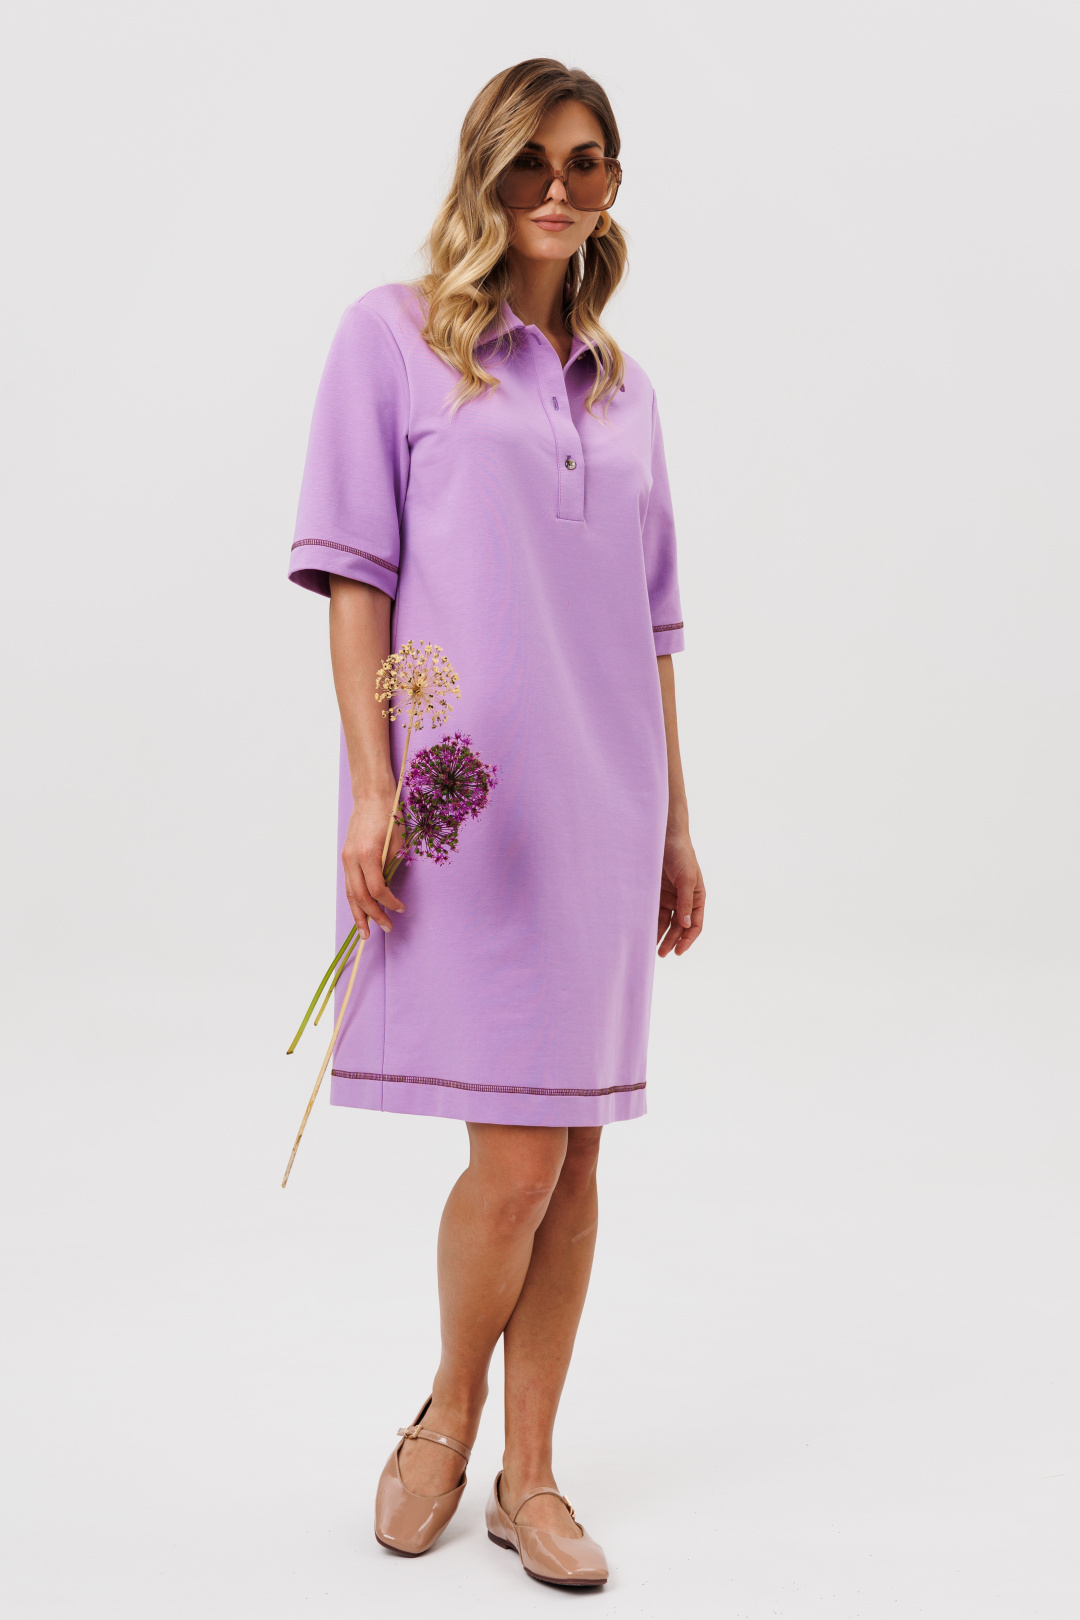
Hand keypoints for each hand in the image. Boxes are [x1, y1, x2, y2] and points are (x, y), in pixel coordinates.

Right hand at [341, 786, 405, 940]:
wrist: (370, 797)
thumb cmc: (389, 816)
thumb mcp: (397, 841)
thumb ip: (392, 866)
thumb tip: (389, 889)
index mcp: (368, 854)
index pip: (377, 889)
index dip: (389, 903)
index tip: (401, 908)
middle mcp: (353, 859)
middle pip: (360, 897)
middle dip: (373, 916)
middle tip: (386, 929)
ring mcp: (346, 859)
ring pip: (350, 894)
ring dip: (358, 915)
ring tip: (365, 933)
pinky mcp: (346, 858)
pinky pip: (349, 885)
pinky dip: (355, 901)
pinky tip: (361, 913)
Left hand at [657, 828, 704, 956]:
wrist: (664, 836)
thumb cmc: (681, 855)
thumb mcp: (686, 878)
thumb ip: (686, 901)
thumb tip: (686, 925)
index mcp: (697, 897)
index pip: (695, 924)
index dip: (688, 939)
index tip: (678, 952)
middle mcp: (684, 899)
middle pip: (679, 926)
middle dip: (671, 940)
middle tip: (661, 954)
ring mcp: (670, 897)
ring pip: (666, 921)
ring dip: (660, 934)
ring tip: (650, 947)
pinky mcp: (656, 893)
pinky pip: (654, 911)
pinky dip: (650, 921)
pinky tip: (644, 930)